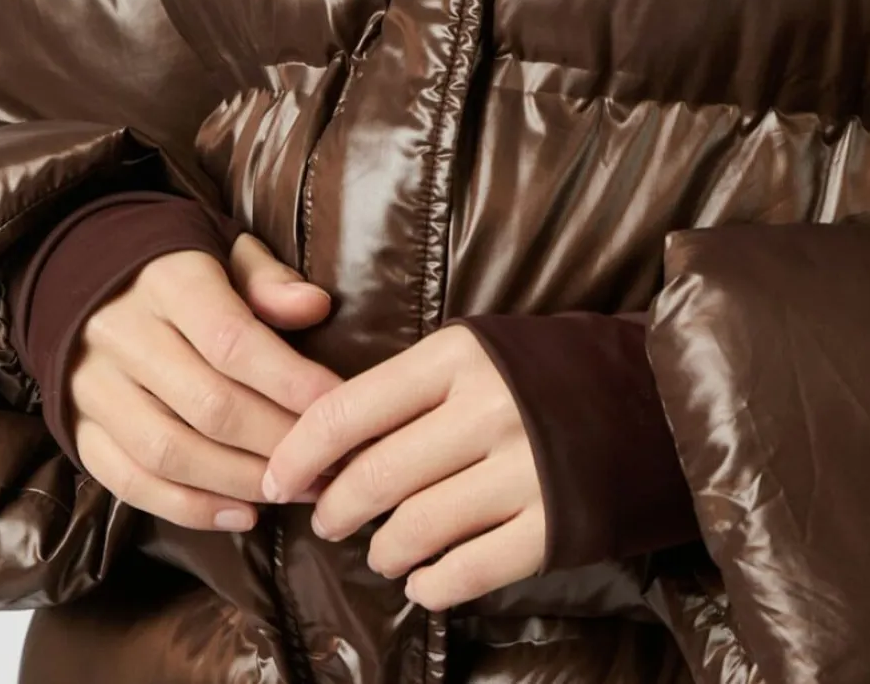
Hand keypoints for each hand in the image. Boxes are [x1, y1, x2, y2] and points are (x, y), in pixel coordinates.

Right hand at [68, 231, 342, 530]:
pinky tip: (243, 514)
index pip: (232, 341)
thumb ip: (268, 280)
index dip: (290, 381)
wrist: (79, 271)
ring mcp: (92, 386)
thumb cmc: (178, 269)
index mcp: (165, 280)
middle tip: (331, 461)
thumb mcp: (225, 252)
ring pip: (169, 453)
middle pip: (208, 406)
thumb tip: (316, 306)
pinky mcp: (77, 428)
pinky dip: (189, 509)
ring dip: (242, 482)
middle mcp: (121, 334)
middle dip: (278, 442)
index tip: (339, 407)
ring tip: (298, 489)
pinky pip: (130, 483)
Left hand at [261, 324, 546, 607]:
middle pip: (376, 476)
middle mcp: (486, 410)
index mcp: (457, 355)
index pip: (350, 409)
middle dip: (335, 508)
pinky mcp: (554, 525)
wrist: (657, 395)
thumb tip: (329, 443)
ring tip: (383, 552)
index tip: (277, 478)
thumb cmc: (548, 368)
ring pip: (416, 527)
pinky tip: (424, 583)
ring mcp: (523, 471)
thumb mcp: (478, 348)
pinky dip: (434, 585)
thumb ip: (410, 387)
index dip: (301, 452)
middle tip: (326, 519)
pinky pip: (469, 570)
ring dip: (385, 550)